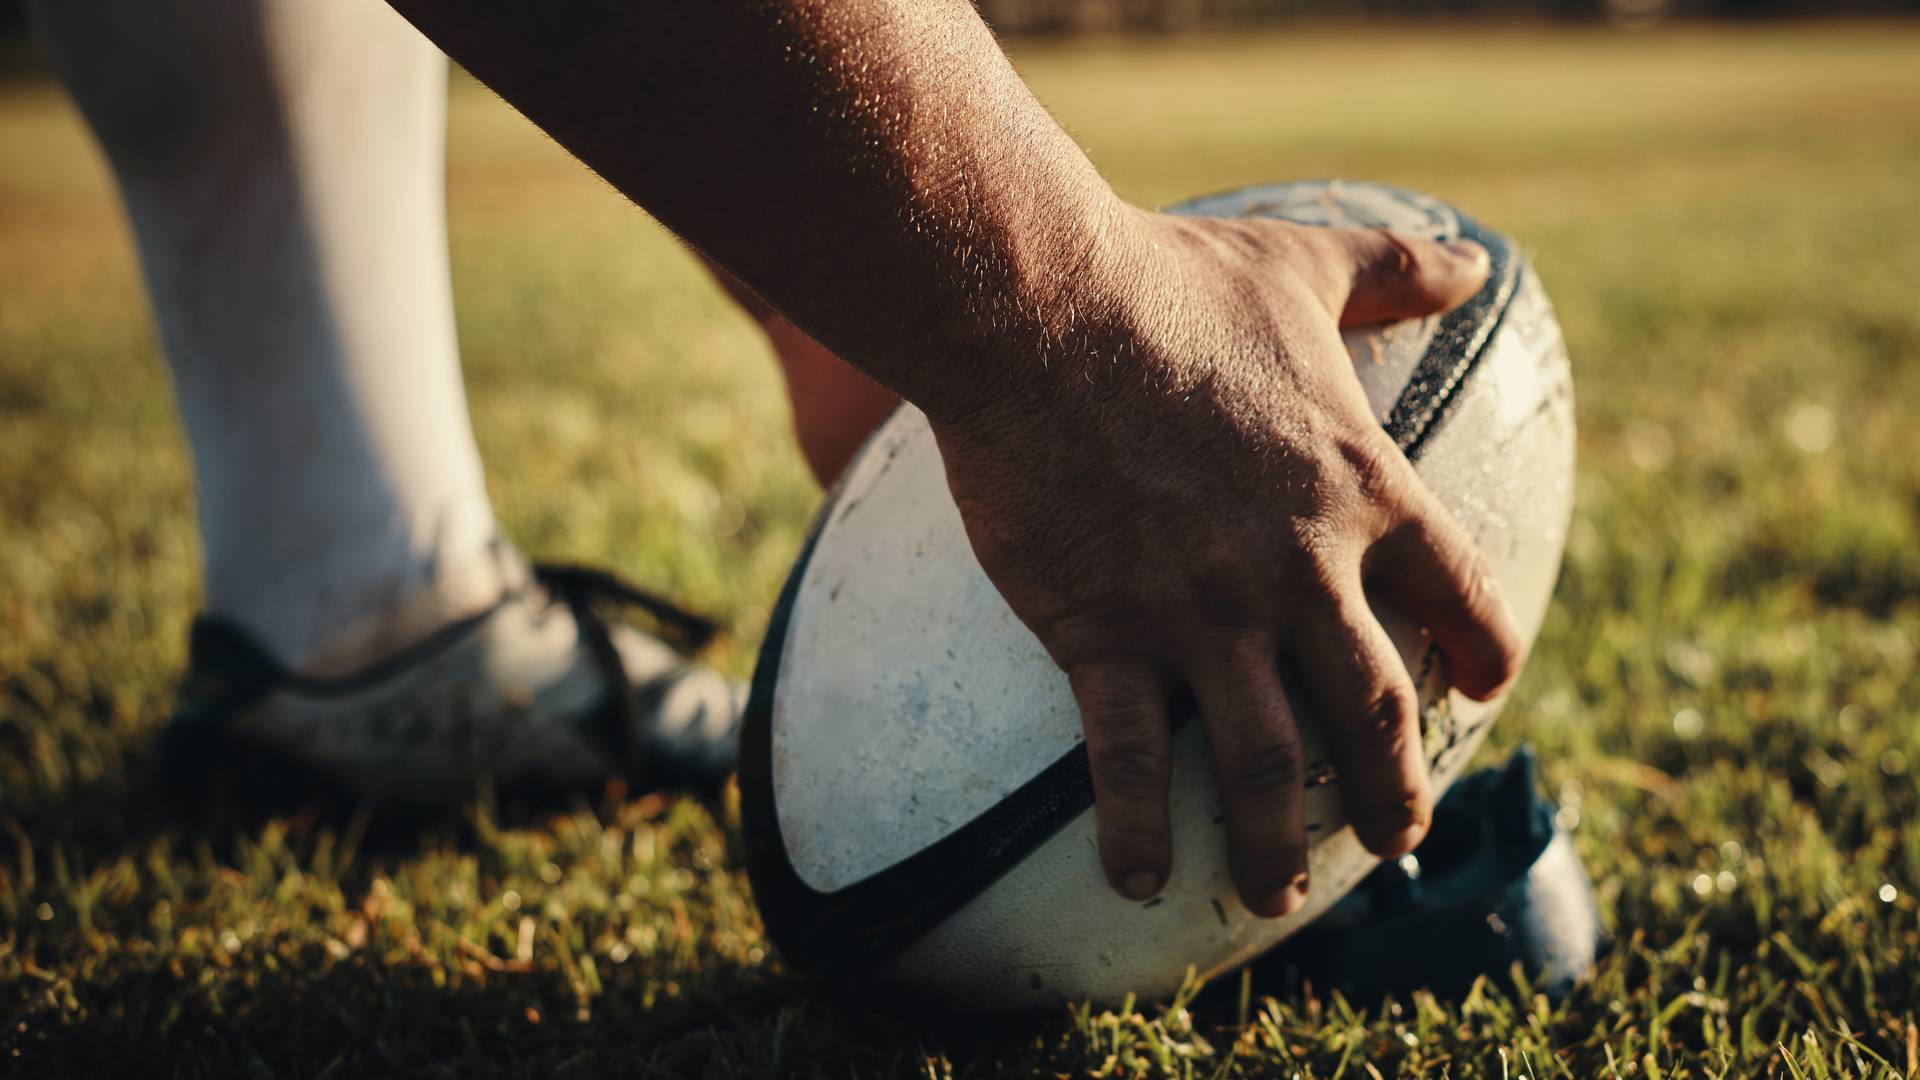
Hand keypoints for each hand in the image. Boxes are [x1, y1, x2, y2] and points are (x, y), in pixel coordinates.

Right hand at [929, 209, 1525, 916]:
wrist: (1039, 309)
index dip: (1483, 650)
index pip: (1458, 593)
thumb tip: (1482, 259)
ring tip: (1275, 896)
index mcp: (1361, 489)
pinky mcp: (1104, 635)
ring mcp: (1202, 614)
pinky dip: (1139, 831)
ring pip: (1264, 762)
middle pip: (1375, 713)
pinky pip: (1128, 762)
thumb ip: (1397, 270)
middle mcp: (1298, 572)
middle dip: (1393, 791)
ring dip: (1278, 840)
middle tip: (1397, 841)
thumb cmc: (1171, 282)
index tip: (1484, 689)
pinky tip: (1143, 882)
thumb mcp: (1303, 265)